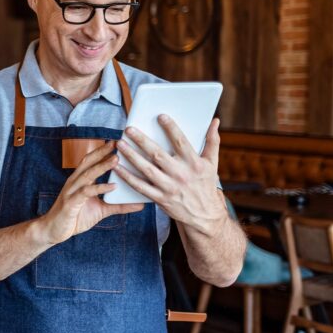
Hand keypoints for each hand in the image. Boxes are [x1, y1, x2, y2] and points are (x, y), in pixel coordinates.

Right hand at [38, 141, 143, 245]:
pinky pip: (86, 192)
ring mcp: (71, 191)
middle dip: (102, 151)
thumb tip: (140, 204)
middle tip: (117, 142)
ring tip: (116, 159)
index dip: (102, 150)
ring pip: (88, 174)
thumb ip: (118, 206)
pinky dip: (100, 188)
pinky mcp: (71, 203)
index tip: (116, 142)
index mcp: (79, 181)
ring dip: (102, 166)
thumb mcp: (101, 211)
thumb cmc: (75, 218)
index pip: (91, 161)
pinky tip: (112, 186)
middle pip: (88, 162)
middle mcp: (74, 182)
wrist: (53, 231)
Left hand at [113, 116, 227, 235]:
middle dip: (142, 140)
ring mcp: (169, 188)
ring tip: (120, 144)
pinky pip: (140, 187)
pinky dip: (127, 177)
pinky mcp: (160, 199)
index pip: (181, 142)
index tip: (160, 116)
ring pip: (146, 169)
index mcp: (194, 164)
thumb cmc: (206, 184)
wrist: (205, 216)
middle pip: (158, 154)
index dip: (171, 129)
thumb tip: (215, 121)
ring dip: (131, 156)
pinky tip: (117, 167)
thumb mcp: (212, 163)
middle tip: (129, 129)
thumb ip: (212, 141)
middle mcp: (181, 175)